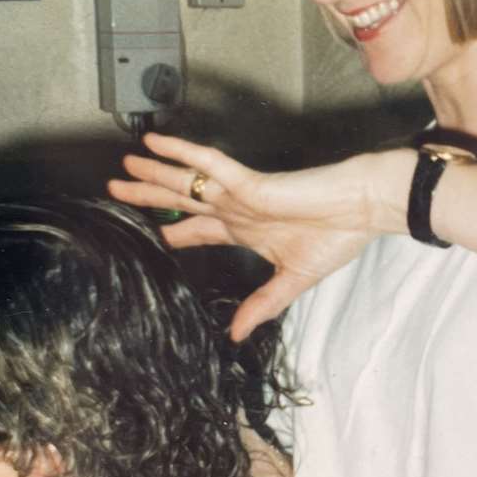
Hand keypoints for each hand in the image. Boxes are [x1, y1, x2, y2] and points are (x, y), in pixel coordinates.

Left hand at [109, 133, 387, 339]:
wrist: (360, 210)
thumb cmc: (337, 238)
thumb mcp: (293, 282)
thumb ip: (262, 305)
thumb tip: (235, 334)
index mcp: (247, 230)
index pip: (200, 230)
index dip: (174, 231)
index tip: (155, 233)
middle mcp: (237, 209)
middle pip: (182, 201)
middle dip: (149, 196)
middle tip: (116, 189)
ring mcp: (239, 193)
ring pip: (186, 181)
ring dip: (153, 173)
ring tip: (124, 164)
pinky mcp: (247, 182)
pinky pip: (207, 163)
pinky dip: (180, 153)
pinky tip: (155, 142)